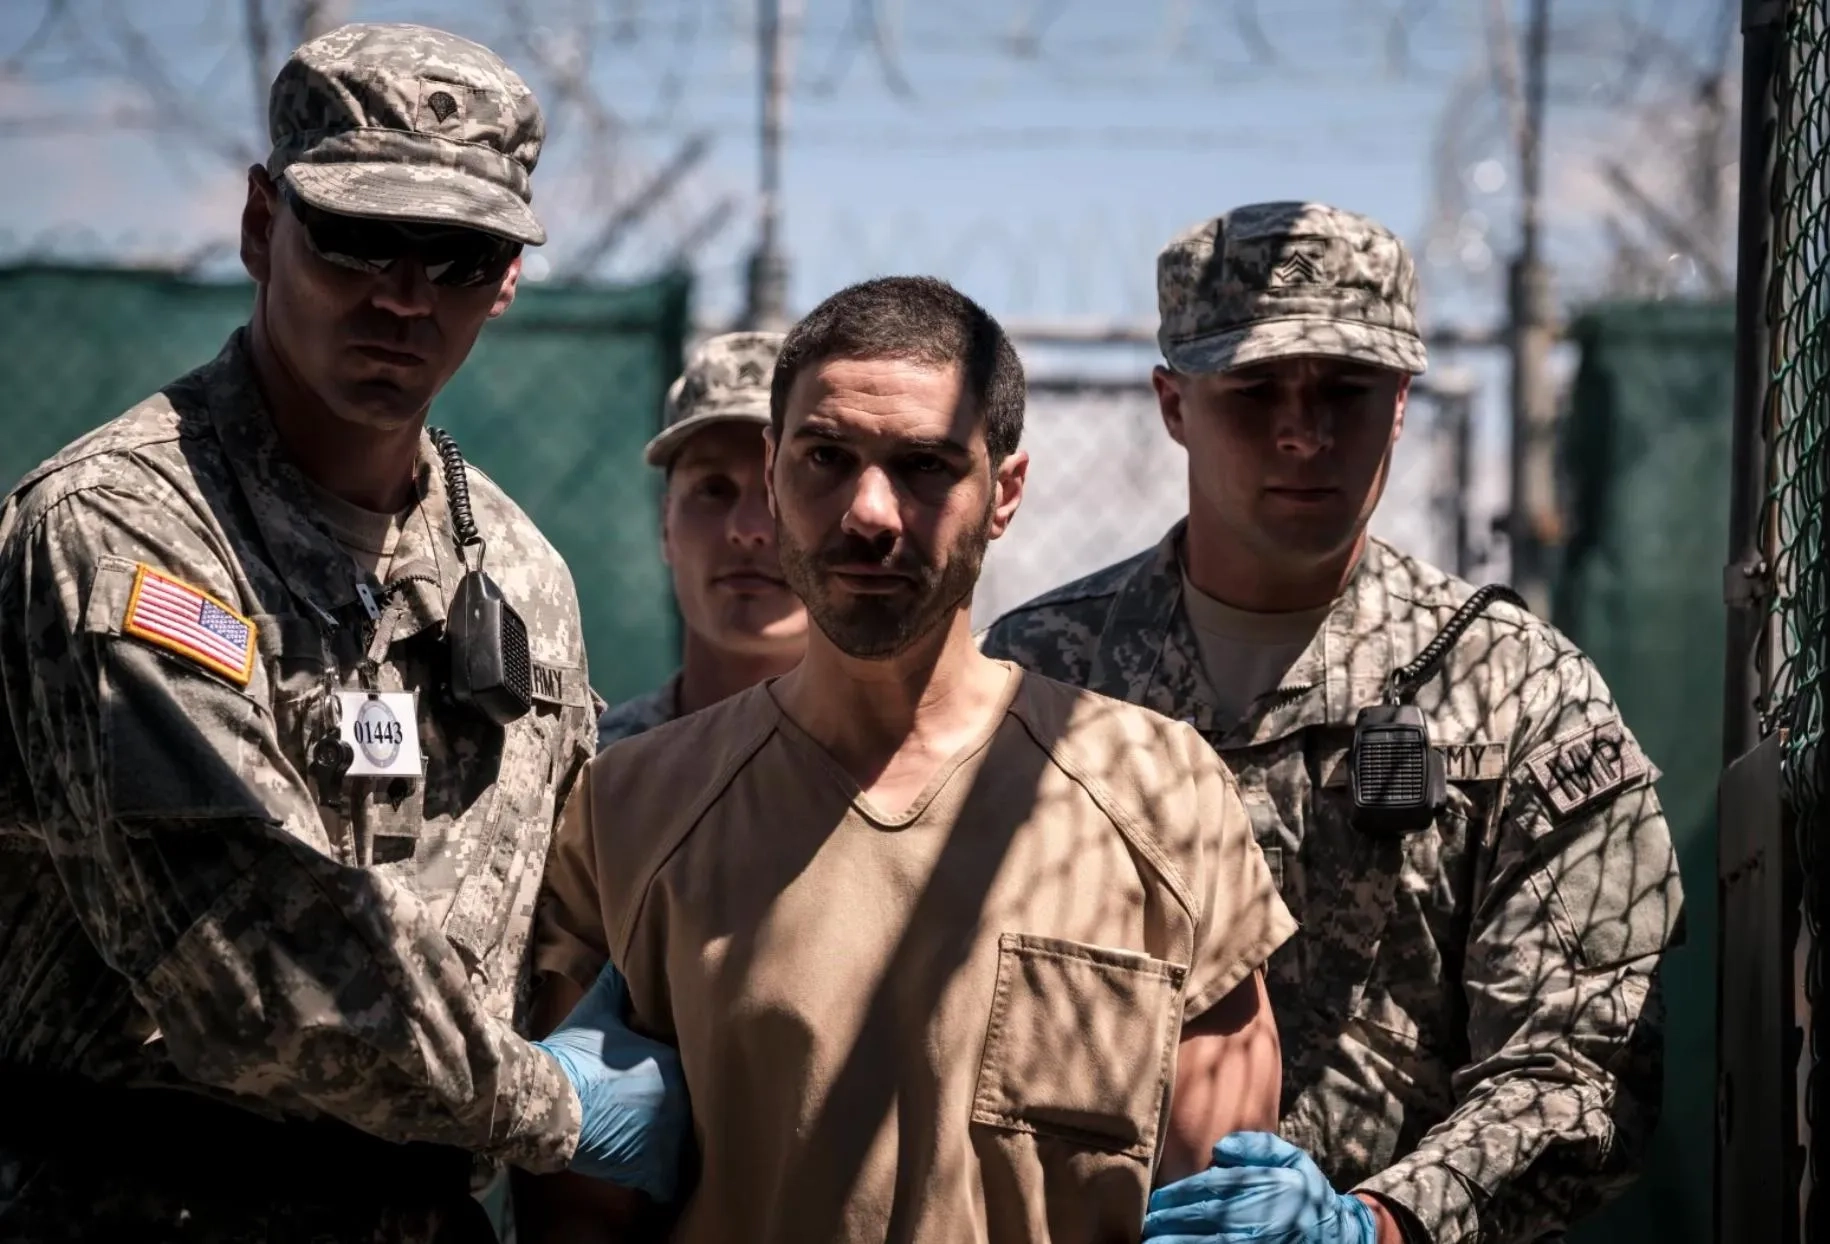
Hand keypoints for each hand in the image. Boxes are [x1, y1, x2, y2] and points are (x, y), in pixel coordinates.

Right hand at [532, 962, 689, 1203]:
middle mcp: (679, 1098)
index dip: (677, 1081)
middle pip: (691, 1110)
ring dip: (675, 1147)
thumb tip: (619, 960)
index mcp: (671, 1062)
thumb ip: (615, 987)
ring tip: (662, 1147)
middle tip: (660, 1117)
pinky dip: (664, 1182)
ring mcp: (668, 1134)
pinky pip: (668, 1181)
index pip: (691, 1072)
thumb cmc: (574, 1056)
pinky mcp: (651, 1165)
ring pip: (684, 1146)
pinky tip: (659, 1181)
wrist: (550, 1099)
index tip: (664, 1085)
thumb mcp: (598, 1013)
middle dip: (681, 1113)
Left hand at [1142, 1131, 1377, 1243]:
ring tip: (1153, 1243)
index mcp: (1265, 1186)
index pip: (1210, 1189)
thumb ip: (1258, 1146)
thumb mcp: (1292, 1158)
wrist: (1339, 1233)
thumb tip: (1220, 1148)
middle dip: (1170, 1223)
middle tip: (1145, 1226)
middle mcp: (1260, 1216)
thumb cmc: (1307, 1192)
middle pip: (1204, 1219)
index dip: (1177, 1197)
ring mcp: (1259, 1242)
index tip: (1153, 1202)